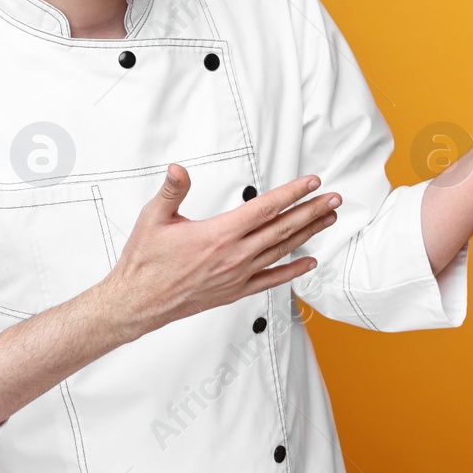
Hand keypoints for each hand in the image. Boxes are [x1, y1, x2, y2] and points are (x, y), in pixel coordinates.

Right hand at [97, 166, 340, 338]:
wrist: (138, 303)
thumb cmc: (145, 262)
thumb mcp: (153, 218)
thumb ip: (171, 191)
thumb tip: (178, 169)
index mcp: (218, 234)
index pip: (265, 208)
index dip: (292, 193)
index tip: (312, 183)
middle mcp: (234, 256)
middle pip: (282, 228)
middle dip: (312, 210)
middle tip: (334, 198)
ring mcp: (237, 276)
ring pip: (281, 251)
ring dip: (308, 233)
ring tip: (328, 219)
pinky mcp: (235, 291)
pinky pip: (271, 280)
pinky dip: (293, 270)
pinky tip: (309, 262)